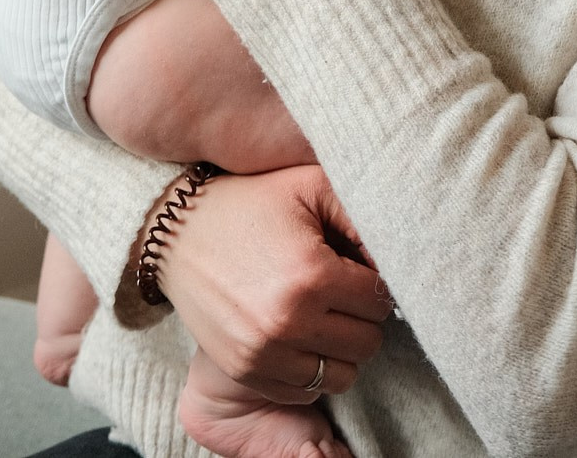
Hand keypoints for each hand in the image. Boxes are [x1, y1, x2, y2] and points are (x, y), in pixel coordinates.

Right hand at [151, 166, 391, 402]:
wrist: (178, 230)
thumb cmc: (252, 201)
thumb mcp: (310, 185)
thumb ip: (360, 213)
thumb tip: (397, 252)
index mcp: (312, 275)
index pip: (381, 301)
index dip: (375, 283)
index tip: (355, 268)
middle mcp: (289, 321)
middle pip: (367, 344)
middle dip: (362, 317)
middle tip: (342, 292)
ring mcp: (264, 352)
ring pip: (343, 376)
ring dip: (340, 348)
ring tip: (322, 314)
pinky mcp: (245, 370)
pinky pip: (305, 391)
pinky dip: (310, 368)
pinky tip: (298, 334)